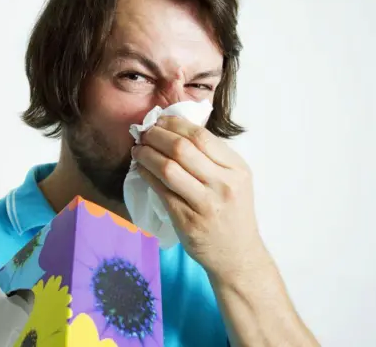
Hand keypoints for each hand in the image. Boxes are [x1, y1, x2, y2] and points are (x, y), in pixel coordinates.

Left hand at [131, 115, 266, 280]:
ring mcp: (206, 204)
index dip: (175, 124)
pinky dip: (146, 175)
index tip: (160, 121)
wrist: (238, 255)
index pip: (201, 136)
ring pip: (168, 168)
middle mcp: (224, 184)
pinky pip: (161, 191)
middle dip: (156, 135)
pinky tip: (140, 169)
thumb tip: (177, 130)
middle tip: (144, 132)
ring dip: (147, 154)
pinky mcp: (187, 221)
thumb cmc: (233, 214)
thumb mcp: (235, 181)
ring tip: (138, 149)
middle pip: (182, 148)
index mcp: (237, 169)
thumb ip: (213, 158)